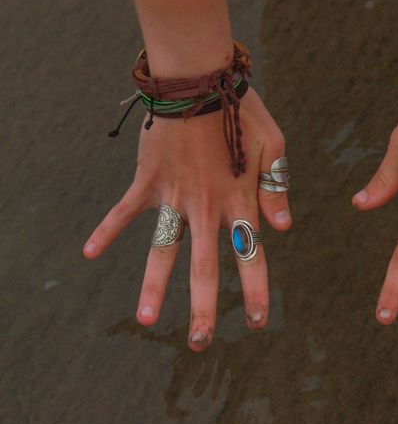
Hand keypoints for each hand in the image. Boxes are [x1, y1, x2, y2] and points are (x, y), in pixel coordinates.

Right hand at [83, 89, 289, 351]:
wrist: (199, 80)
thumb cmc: (242, 111)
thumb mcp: (274, 146)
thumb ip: (277, 188)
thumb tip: (282, 229)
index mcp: (240, 201)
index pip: (250, 256)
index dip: (255, 291)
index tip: (257, 323)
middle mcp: (207, 207)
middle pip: (205, 267)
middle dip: (204, 308)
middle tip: (201, 343)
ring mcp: (175, 196)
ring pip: (163, 249)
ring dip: (154, 286)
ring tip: (146, 321)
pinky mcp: (149, 182)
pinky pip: (125, 211)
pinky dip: (107, 229)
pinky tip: (89, 253)